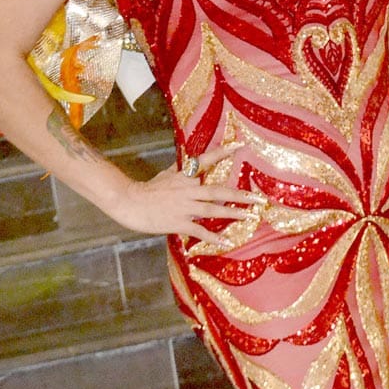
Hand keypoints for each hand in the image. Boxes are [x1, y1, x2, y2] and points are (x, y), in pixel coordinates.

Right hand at [117, 144, 262, 244]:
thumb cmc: (147, 188)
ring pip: (213, 210)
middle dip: (240, 194)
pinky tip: (226, 242)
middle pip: (218, 190)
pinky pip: (200, 231)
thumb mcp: (166, 174)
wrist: (130, 202)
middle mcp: (188, 189)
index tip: (240, 146)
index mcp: (184, 175)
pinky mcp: (179, 222)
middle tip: (258, 198)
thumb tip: (193, 164)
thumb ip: (182, 171)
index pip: (206, 160)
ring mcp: (184, 206)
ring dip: (233, 214)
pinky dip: (214, 238)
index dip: (223, 152)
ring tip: (249, 217)